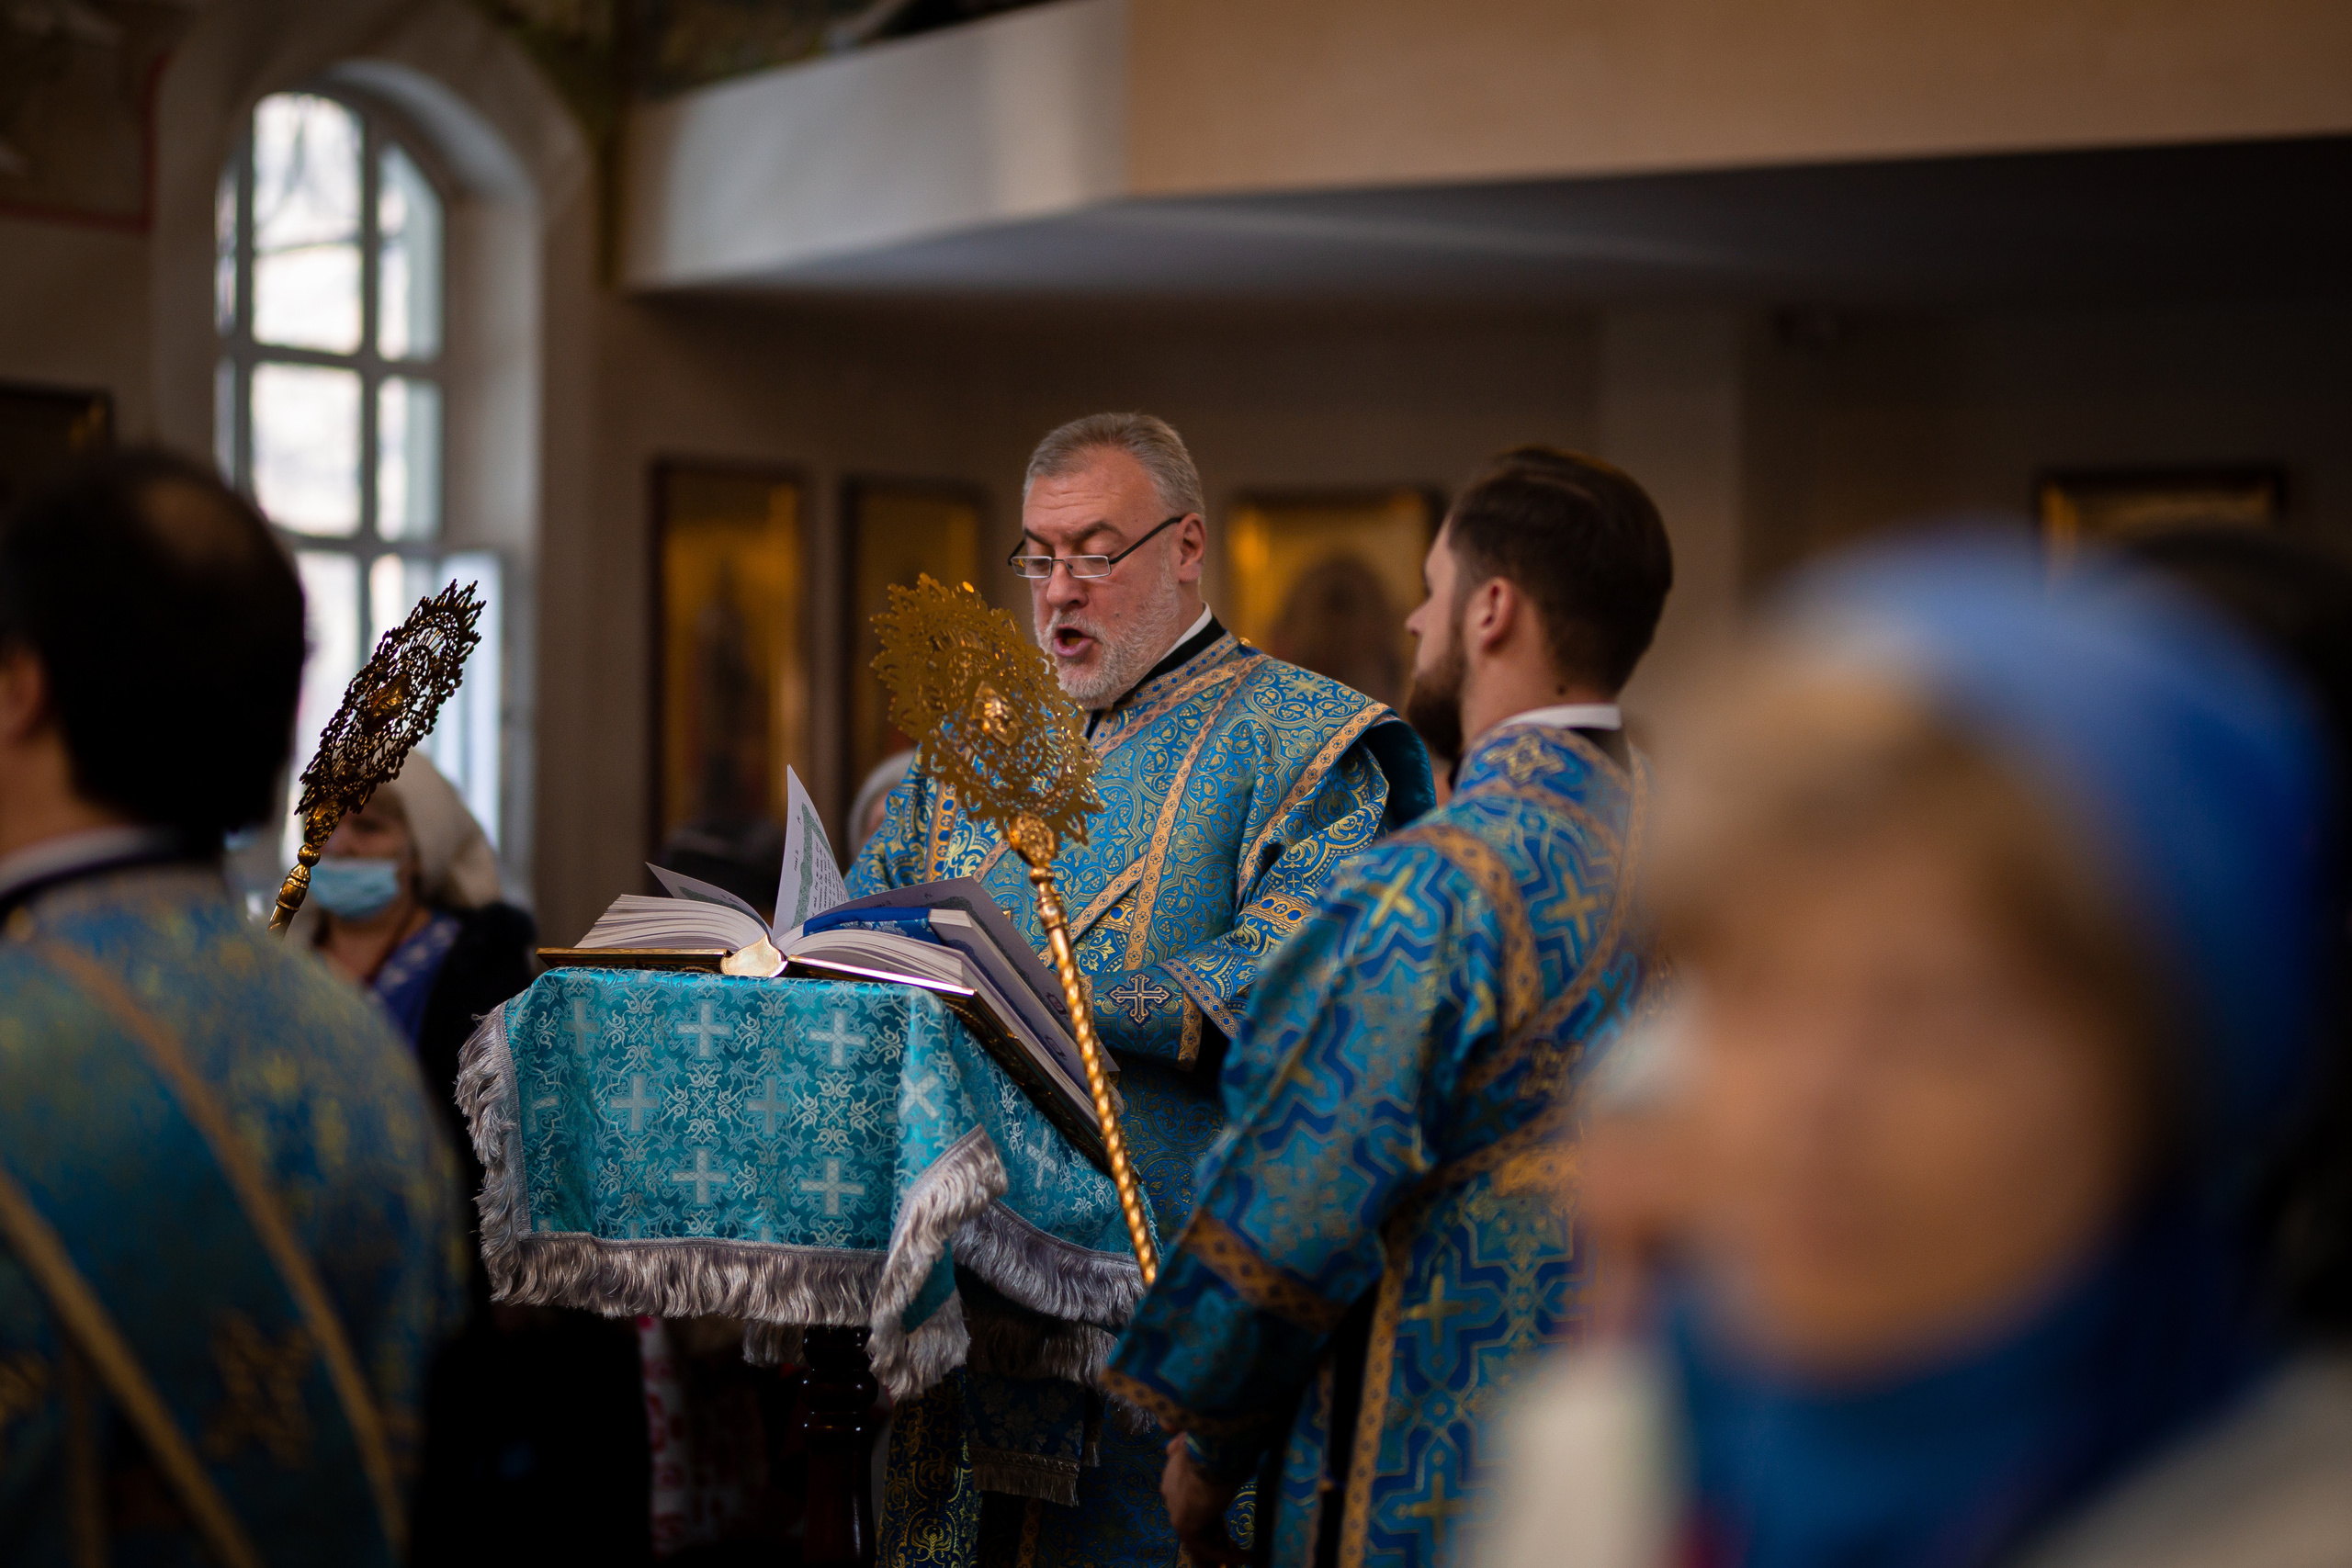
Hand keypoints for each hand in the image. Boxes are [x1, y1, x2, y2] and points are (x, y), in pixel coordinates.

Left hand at [1161, 1435, 1248, 1565]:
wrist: (1211, 1449)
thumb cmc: (1216, 1442)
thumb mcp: (1202, 1440)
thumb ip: (1186, 1441)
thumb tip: (1168, 1433)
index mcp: (1174, 1472)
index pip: (1190, 1499)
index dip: (1208, 1515)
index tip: (1224, 1527)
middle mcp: (1170, 1493)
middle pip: (1194, 1522)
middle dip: (1213, 1537)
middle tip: (1231, 1550)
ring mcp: (1176, 1511)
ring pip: (1198, 1539)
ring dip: (1218, 1554)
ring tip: (1241, 1560)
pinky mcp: (1185, 1526)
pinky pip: (1209, 1548)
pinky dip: (1229, 1555)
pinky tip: (1250, 1558)